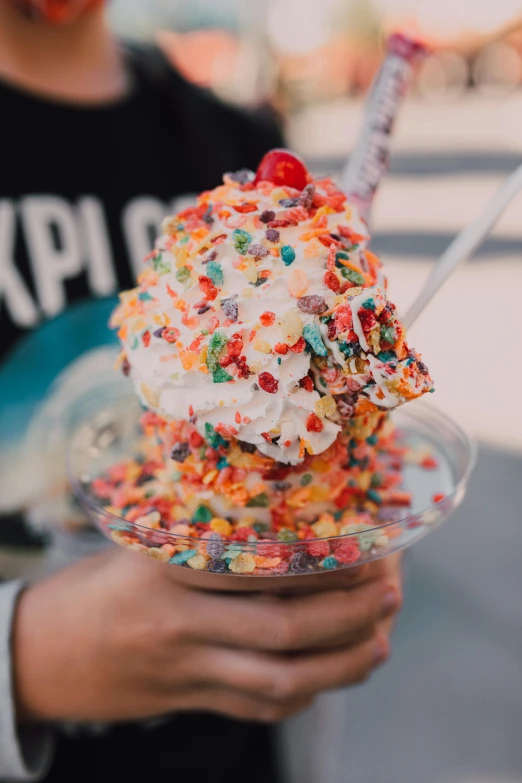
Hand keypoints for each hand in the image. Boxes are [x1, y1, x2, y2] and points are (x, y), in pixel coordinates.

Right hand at [13, 549, 401, 723]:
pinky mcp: (189, 703)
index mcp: (166, 571)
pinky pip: (258, 707)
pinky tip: (335, 675)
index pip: (258, 567)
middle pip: (280, 628)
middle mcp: (178, 624)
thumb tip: (286, 523)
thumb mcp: (142, 547)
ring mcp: (184, 672)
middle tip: (392, 592)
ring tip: (380, 641)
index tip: (365, 548)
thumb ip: (203, 541)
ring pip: (278, 679)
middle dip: (346, 614)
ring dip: (339, 665)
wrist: (42, 655)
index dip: (319, 563)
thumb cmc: (100, 586)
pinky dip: (304, 694)